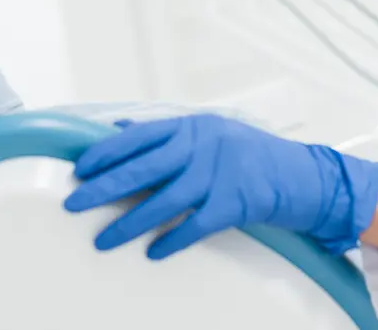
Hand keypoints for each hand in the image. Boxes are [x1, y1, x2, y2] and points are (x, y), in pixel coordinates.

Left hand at [63, 114, 377, 259]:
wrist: (304, 175)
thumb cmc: (254, 154)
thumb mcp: (211, 131)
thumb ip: (169, 134)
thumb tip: (121, 130)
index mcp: (194, 126)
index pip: (139, 136)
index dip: (106, 152)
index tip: (80, 167)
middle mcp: (203, 146)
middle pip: (143, 168)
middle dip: (103, 187)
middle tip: (73, 202)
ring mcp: (220, 174)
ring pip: (163, 200)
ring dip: (129, 222)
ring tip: (104, 239)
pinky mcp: (235, 203)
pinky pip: (194, 225)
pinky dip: (172, 240)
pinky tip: (153, 252)